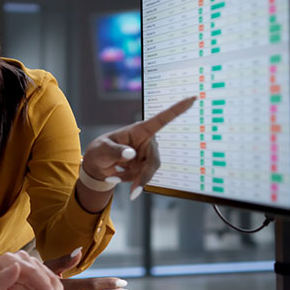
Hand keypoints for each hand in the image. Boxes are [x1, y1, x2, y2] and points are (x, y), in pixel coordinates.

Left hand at [0, 251, 63, 289]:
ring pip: (53, 282)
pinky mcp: (41, 278)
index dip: (44, 284)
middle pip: (45, 277)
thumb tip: (16, 265)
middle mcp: (23, 260)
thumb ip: (2, 278)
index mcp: (9, 260)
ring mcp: (34, 268)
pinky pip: (55, 287)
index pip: (32, 270)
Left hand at [81, 96, 195, 199]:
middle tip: (134, 191)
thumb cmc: (100, 150)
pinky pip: (141, 178)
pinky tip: (114, 176)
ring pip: (148, 172)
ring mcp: (147, 155)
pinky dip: (128, 181)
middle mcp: (147, 142)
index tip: (192, 98)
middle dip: (144, 175)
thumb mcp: (103, 149)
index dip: (177, 110)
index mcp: (139, 130)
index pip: (161, 120)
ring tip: (113, 176)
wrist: (97, 165)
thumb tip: (132, 154)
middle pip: (154, 159)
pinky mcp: (145, 167)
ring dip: (132, 178)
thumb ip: (116, 151)